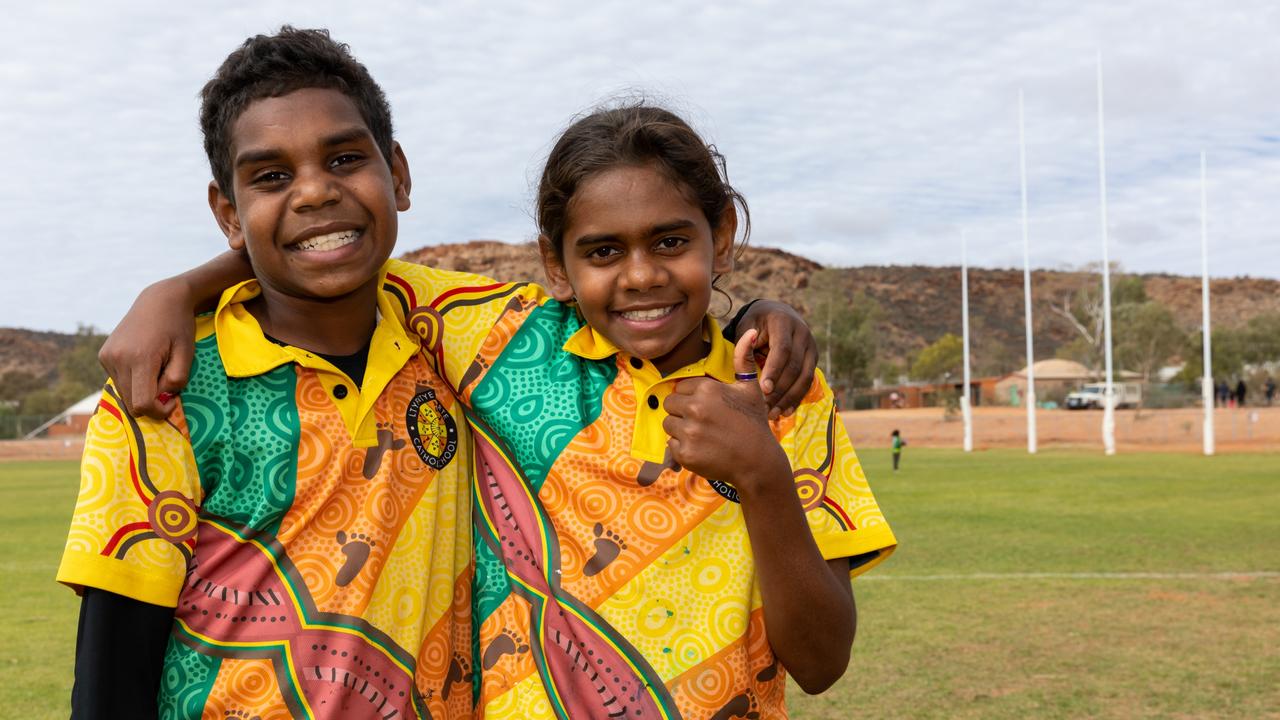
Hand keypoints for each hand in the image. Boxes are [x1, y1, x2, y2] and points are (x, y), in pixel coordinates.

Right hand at [98, 279, 196, 418]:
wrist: (160, 300)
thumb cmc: (179, 327)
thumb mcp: (187, 354)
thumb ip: (176, 380)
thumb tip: (161, 400)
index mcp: (140, 359)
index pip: (142, 404)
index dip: (159, 411)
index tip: (173, 401)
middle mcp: (117, 359)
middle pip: (131, 402)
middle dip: (151, 402)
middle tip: (168, 384)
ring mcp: (107, 357)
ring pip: (124, 393)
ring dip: (141, 390)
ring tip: (157, 369)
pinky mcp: (103, 355)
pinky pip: (118, 380)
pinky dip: (133, 380)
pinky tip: (144, 361)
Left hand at [662, 330, 790, 495]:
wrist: (757, 461)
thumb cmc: (752, 422)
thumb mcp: (750, 388)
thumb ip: (744, 359)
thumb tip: (751, 332)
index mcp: (707, 389)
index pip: (680, 388)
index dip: (693, 398)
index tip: (709, 408)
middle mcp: (695, 408)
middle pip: (670, 405)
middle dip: (683, 413)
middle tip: (704, 422)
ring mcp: (689, 432)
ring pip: (668, 425)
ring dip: (680, 430)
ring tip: (703, 435)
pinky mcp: (685, 453)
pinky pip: (670, 446)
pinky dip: (682, 449)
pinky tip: (702, 449)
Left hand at [734, 300, 816, 418]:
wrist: (775, 314)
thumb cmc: (754, 325)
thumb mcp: (746, 329)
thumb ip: (744, 345)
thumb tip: (745, 360)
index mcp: (783, 321)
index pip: (782, 349)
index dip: (774, 370)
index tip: (764, 389)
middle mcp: (801, 332)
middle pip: (795, 365)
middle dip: (780, 389)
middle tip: (765, 407)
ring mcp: (811, 345)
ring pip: (805, 376)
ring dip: (789, 397)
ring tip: (773, 413)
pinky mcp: (813, 358)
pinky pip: (808, 381)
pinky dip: (797, 397)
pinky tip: (785, 410)